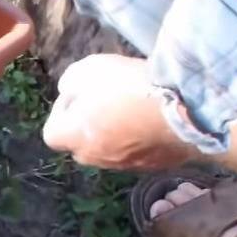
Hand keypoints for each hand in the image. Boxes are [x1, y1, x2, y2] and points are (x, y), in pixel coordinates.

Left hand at [42, 54, 196, 169]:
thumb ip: (71, 82)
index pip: (52, 134)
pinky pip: (139, 153)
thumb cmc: (130, 86)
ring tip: (134, 107)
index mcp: (74, 138)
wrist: (185, 108)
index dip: (62, 112)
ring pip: (111, 150)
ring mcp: (126, 167)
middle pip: (82, 144)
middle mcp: (96, 159)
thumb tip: (70, 91)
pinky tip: (155, 118)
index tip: (80, 94)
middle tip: (106, 100)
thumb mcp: (89, 69)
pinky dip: (141, 139)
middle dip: (88, 125)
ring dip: (116, 133)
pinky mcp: (155, 167)